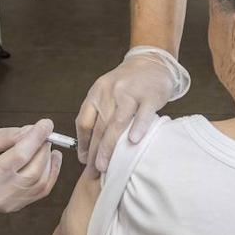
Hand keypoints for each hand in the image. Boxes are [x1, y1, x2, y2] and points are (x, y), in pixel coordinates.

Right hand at [0, 119, 61, 212]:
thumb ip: (7, 135)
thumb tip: (32, 131)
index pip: (20, 155)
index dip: (36, 138)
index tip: (46, 124)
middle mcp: (1, 193)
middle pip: (34, 169)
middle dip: (44, 148)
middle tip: (44, 134)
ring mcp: (10, 203)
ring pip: (41, 181)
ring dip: (48, 160)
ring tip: (45, 145)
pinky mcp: (17, 206)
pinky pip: (42, 190)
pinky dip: (51, 173)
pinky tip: (52, 159)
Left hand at [75, 53, 177, 171]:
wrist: (151, 62)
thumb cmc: (128, 83)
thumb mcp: (107, 92)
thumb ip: (99, 114)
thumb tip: (89, 147)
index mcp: (96, 93)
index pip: (84, 121)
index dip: (82, 143)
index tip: (84, 160)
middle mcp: (110, 92)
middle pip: (99, 127)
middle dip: (94, 152)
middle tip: (93, 172)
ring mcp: (130, 93)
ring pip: (116, 123)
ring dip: (109, 147)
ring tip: (105, 166)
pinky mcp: (150, 95)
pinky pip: (142, 114)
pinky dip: (137, 127)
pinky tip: (134, 141)